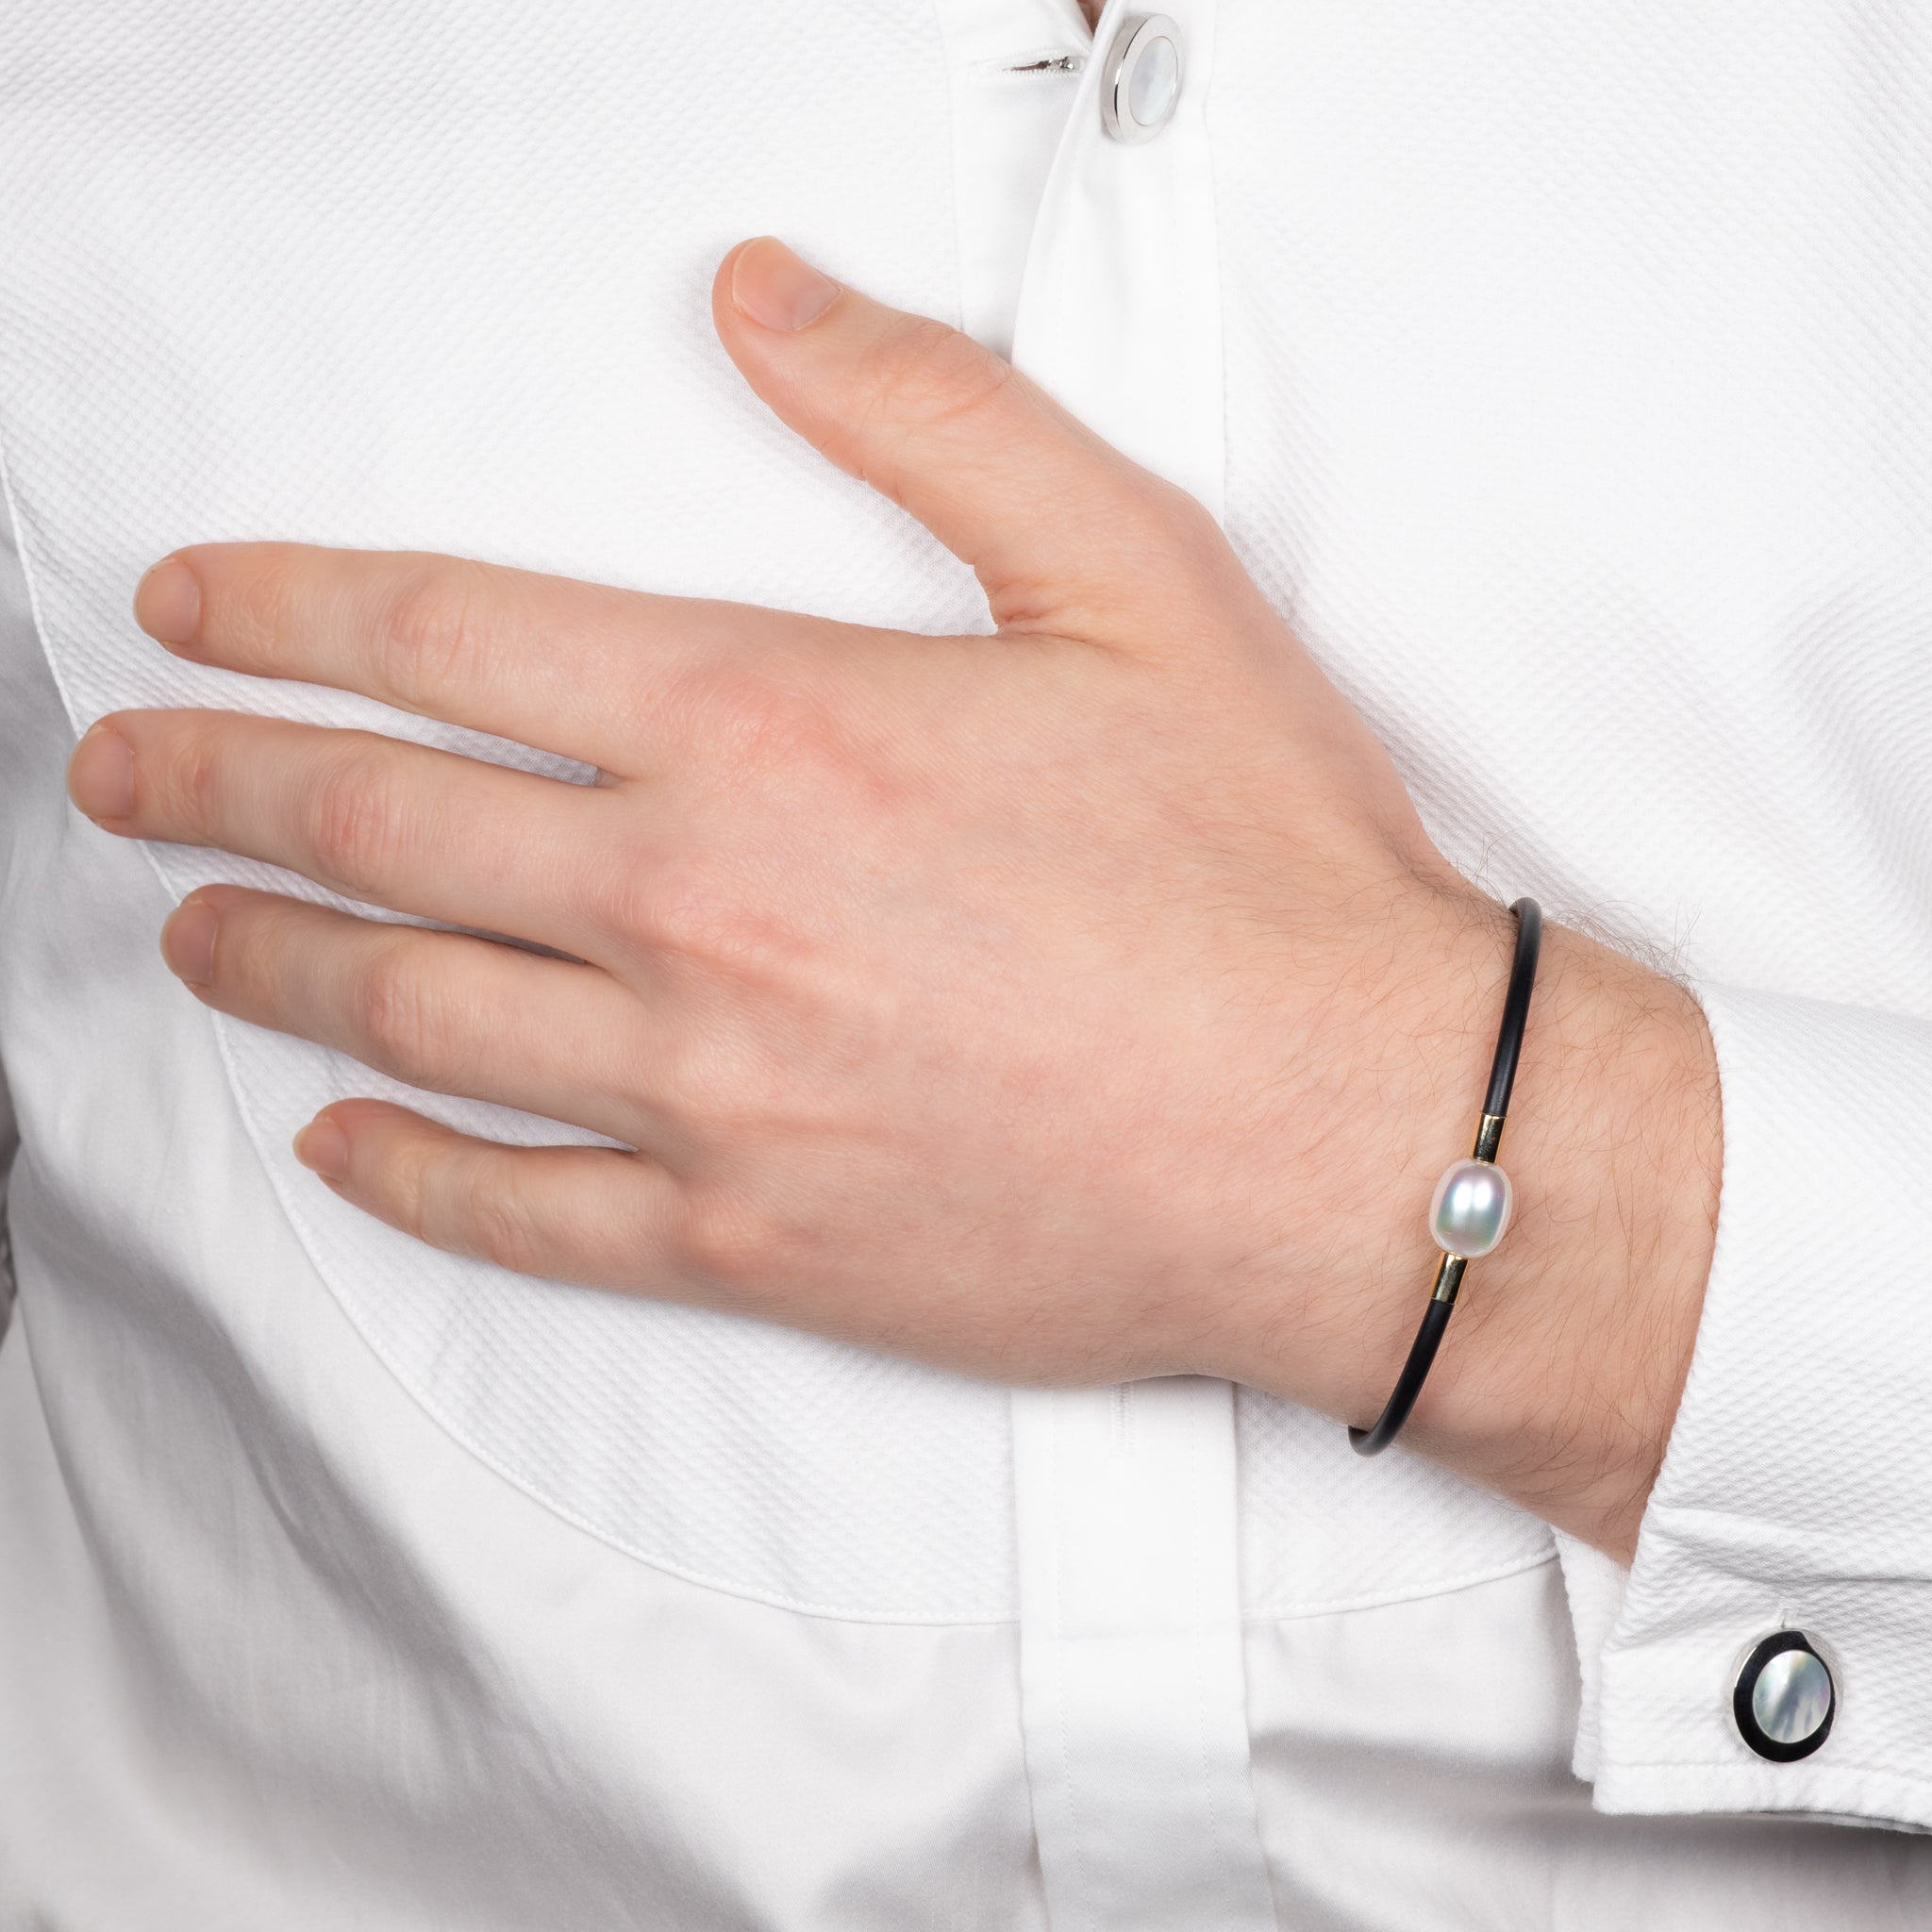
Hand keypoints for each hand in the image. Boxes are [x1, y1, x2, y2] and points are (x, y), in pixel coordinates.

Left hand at [68, 238, 1719, 1556]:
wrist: (1363, 1136)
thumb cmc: (1265, 873)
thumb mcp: (1133, 577)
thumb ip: (929, 416)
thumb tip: (764, 298)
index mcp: (773, 725)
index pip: (450, 638)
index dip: (292, 610)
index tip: (193, 610)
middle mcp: (700, 908)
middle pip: (380, 827)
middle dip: (219, 783)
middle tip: (123, 770)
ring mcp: (710, 1092)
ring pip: (414, 1015)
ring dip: (271, 958)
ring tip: (188, 931)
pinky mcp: (753, 1241)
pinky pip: (518, 1209)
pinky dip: (403, 1170)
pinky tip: (338, 1136)